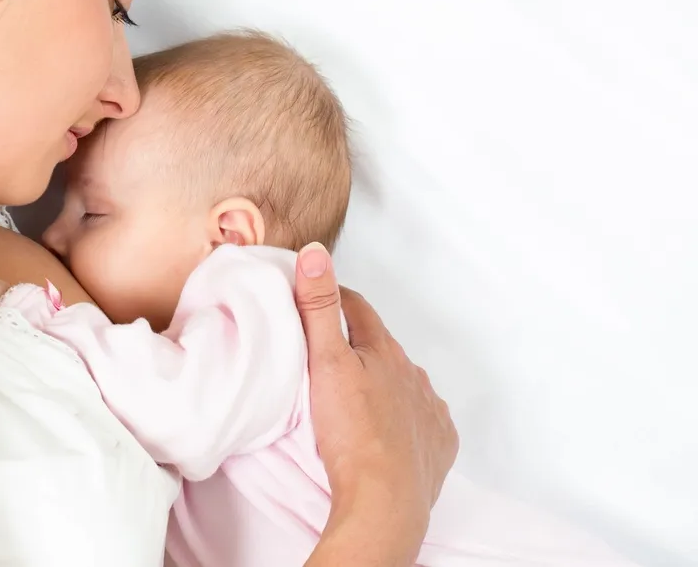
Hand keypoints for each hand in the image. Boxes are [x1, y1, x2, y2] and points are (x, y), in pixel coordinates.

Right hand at [295, 242, 457, 563]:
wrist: (384, 503)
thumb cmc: (351, 434)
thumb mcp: (323, 363)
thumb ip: (318, 307)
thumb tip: (317, 252)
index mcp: (384, 351)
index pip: (358, 308)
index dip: (335, 298)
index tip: (315, 298)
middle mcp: (414, 374)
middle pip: (382, 346)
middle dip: (359, 344)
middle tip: (328, 354)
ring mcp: (430, 410)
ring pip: (404, 382)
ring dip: (383, 381)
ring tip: (355, 396)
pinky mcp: (439, 444)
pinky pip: (423, 419)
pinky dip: (406, 416)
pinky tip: (389, 428)